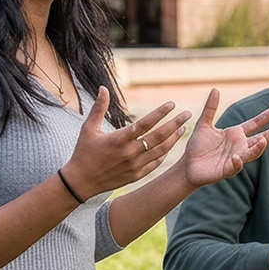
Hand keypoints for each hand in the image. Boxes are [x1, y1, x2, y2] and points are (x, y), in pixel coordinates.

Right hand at [64, 88, 189, 196]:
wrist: (81, 182)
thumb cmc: (83, 152)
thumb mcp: (88, 129)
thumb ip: (98, 108)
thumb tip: (103, 88)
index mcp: (119, 139)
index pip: (144, 123)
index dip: (159, 113)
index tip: (172, 104)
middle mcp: (129, 153)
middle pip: (158, 136)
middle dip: (175, 124)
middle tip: (187, 114)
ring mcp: (135, 165)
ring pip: (160, 150)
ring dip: (174, 138)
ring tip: (183, 128)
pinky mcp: (137, 175)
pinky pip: (156, 162)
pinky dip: (165, 153)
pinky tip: (171, 144)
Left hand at [179, 93, 268, 189]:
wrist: (187, 165)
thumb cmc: (197, 146)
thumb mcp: (204, 124)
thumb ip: (210, 108)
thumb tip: (215, 89)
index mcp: (236, 134)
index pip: (255, 123)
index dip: (267, 116)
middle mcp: (240, 146)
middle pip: (261, 138)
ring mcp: (236, 158)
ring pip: (252, 153)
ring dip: (258, 148)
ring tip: (263, 140)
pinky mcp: (227, 170)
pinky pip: (236, 166)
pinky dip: (238, 163)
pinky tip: (236, 158)